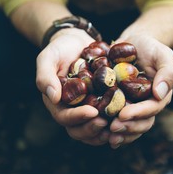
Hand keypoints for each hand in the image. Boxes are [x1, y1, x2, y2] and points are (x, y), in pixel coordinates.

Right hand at [36, 28, 109, 144]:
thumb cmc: (59, 49)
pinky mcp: (101, 103)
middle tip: (106, 122)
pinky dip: (116, 122)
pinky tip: (127, 118)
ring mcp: (87, 108)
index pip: (64, 117)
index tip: (92, 112)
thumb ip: (45, 76)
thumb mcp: (48, 58)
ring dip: (104, 132)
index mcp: (57, 103)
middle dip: (92, 129)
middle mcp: (72, 110)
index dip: (78, 117)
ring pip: (93, 130)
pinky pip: (108, 118)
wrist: (77, 41)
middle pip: (79, 130)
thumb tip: (53, 97)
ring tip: (118, 125)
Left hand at [107, 34, 172, 148]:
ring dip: (119, 133)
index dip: (138, 114)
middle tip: (112, 128)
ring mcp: (132, 106)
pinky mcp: (118, 103)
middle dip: (127, 127)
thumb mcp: (163, 54)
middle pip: (141, 123)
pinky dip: (108, 127)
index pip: (152, 109)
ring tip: (106, 134)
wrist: (133, 42)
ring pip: (129, 126)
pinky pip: (115, 119)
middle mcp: (146, 105)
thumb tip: (160, 94)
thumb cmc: (150, 47)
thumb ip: (168, 72)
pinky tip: (98, 131)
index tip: (123, 115)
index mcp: (159, 96)